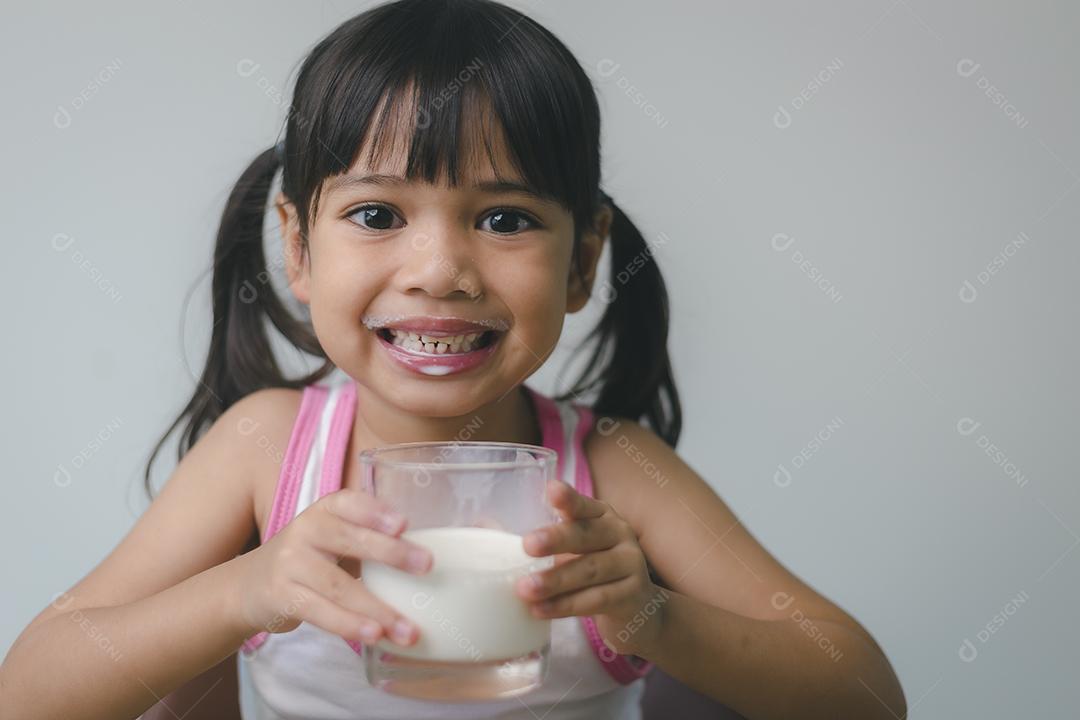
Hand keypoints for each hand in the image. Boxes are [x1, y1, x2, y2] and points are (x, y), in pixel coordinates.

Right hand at [231, 487, 431, 647]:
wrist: (250, 585)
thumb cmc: (312, 558)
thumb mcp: (335, 538)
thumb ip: (370, 538)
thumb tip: (427, 559)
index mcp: (326, 509)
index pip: (349, 502)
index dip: (375, 511)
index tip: (404, 524)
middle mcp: (306, 530)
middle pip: (349, 539)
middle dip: (391, 553)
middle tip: (427, 567)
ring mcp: (290, 563)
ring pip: (339, 586)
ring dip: (378, 609)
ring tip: (408, 628)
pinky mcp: (282, 595)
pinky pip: (320, 612)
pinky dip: (349, 625)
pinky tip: (374, 635)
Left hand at [515, 480, 664, 656]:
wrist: (638, 612)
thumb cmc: (592, 572)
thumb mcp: (572, 550)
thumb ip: (539, 539)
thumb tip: (483, 525)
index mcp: (602, 516)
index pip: (584, 505)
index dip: (568, 499)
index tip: (551, 491)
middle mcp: (620, 534)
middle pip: (586, 535)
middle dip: (556, 539)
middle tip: (527, 545)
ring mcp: (631, 564)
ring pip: (589, 570)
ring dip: (555, 580)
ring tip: (524, 589)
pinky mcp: (632, 596)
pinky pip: (595, 600)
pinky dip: (565, 606)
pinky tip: (540, 611)